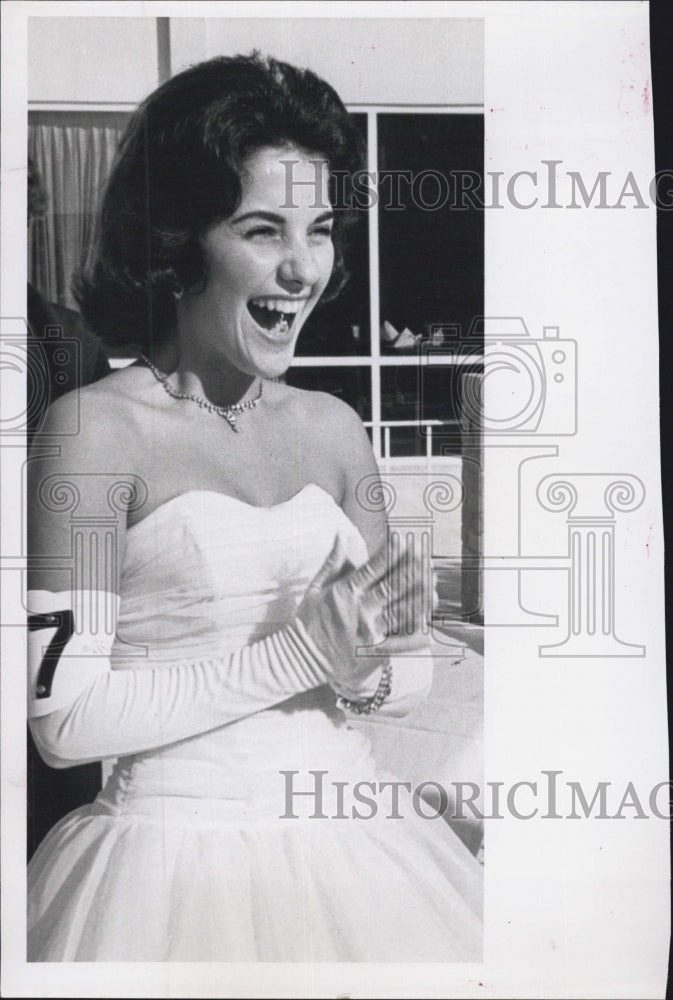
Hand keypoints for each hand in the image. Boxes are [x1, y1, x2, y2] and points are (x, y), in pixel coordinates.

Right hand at [296, 534, 428, 695]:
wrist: (300, 659)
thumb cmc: (308, 621)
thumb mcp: (315, 588)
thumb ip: (333, 562)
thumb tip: (342, 534)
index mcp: (346, 592)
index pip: (373, 568)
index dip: (390, 553)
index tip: (405, 540)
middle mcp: (359, 610)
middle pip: (393, 587)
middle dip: (412, 571)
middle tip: (427, 560)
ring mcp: (369, 632)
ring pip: (402, 612)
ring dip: (420, 598)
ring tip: (433, 587)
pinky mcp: (374, 653)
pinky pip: (400, 644)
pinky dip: (416, 636)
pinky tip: (430, 627)